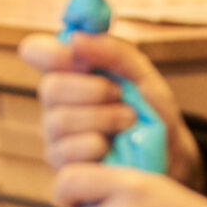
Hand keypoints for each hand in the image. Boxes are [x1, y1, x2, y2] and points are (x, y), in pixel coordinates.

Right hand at [18, 31, 204, 189]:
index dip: (47, 51)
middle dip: (92, 90)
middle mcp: (57, 103)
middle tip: (119, 95)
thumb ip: (114, 53)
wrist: (170, 160)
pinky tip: (114, 148)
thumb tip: (76, 38)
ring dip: (102, 118)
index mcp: (71, 74)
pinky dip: (98, 145)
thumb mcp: (144, 77)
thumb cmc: (152, 113)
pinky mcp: (61, 167)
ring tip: (129, 122)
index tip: (76, 54)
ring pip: (59, 120)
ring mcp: (56, 136)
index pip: (35, 51)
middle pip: (49, 87)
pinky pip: (67, 151)